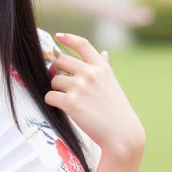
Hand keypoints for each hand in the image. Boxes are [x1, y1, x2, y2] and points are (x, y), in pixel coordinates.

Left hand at [44, 33, 145, 157]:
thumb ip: (104, 67)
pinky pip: (49, 96)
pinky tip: (62, 108)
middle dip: (55, 69)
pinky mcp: (70, 102)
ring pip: (54, 80)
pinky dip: (52, 102)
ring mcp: (80, 87)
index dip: (68, 38)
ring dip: (55, 89)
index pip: (83, 44)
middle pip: (60, 60)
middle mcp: (90, 73)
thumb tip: (103, 53)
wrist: (121, 135)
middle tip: (58, 81)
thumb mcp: (113, 84)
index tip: (58, 36)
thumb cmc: (117, 111)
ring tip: (67, 101)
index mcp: (102, 68)